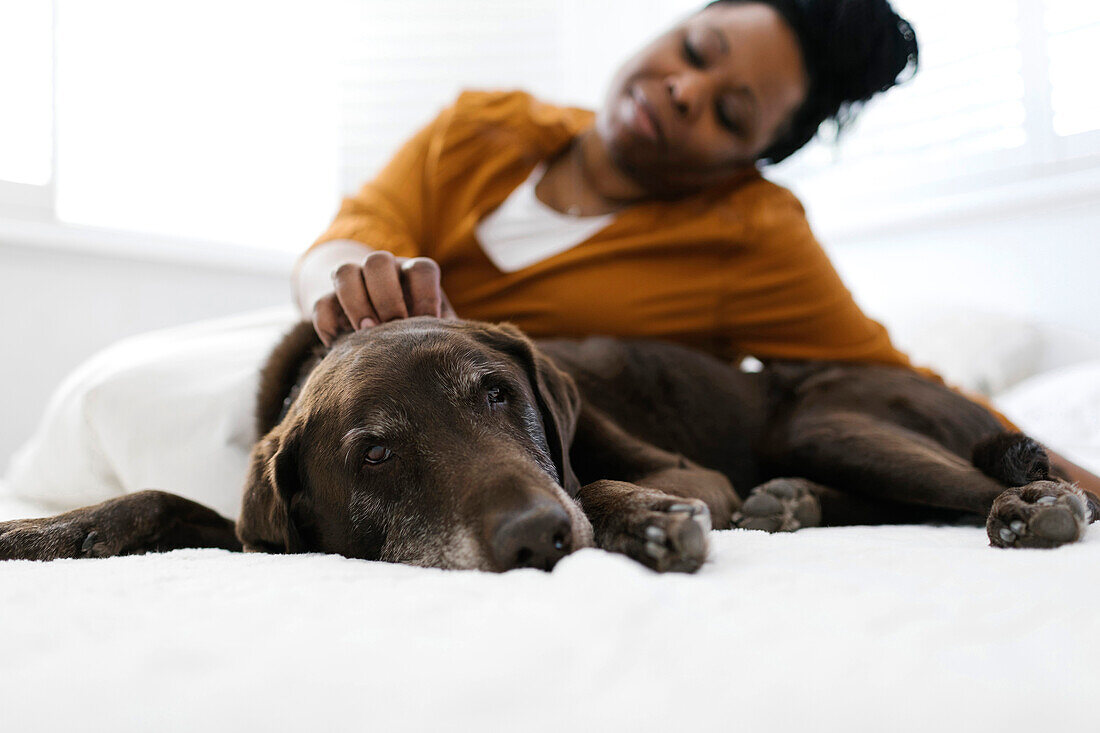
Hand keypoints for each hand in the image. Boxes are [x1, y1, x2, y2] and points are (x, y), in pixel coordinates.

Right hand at [312, 251, 455, 345]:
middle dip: (386, 295)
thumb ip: (443, 334)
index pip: (422, 268)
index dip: (426, 295)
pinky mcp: (329, 302)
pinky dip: (328, 324)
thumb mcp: (434, 330)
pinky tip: (340, 344)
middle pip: (378, 260)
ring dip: (355, 302)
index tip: (429, 323)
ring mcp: (354, 283)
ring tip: (366, 333)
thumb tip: (453, 349)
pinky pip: (321, 302)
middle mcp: (384, 271)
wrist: (382, 331)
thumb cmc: (418, 333)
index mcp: (414, 275)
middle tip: (393, 325)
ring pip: (345, 271)